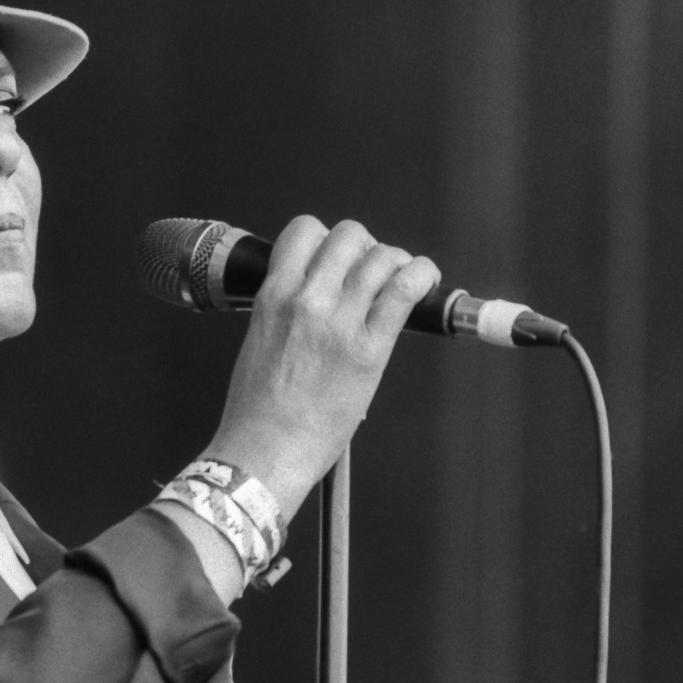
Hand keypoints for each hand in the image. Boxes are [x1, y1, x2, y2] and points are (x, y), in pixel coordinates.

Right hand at [199, 216, 440, 522]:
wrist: (265, 451)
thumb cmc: (258, 410)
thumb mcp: (260, 340)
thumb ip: (287, 308)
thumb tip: (318, 293)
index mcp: (273, 296)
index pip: (304, 230)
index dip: (326, 238)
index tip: (337, 256)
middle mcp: (306, 300)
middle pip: (349, 235)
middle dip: (365, 247)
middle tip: (371, 271)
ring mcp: (339, 322)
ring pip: (381, 256)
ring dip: (396, 262)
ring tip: (401, 281)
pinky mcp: (370, 349)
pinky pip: (405, 290)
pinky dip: (422, 276)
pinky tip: (424, 282)